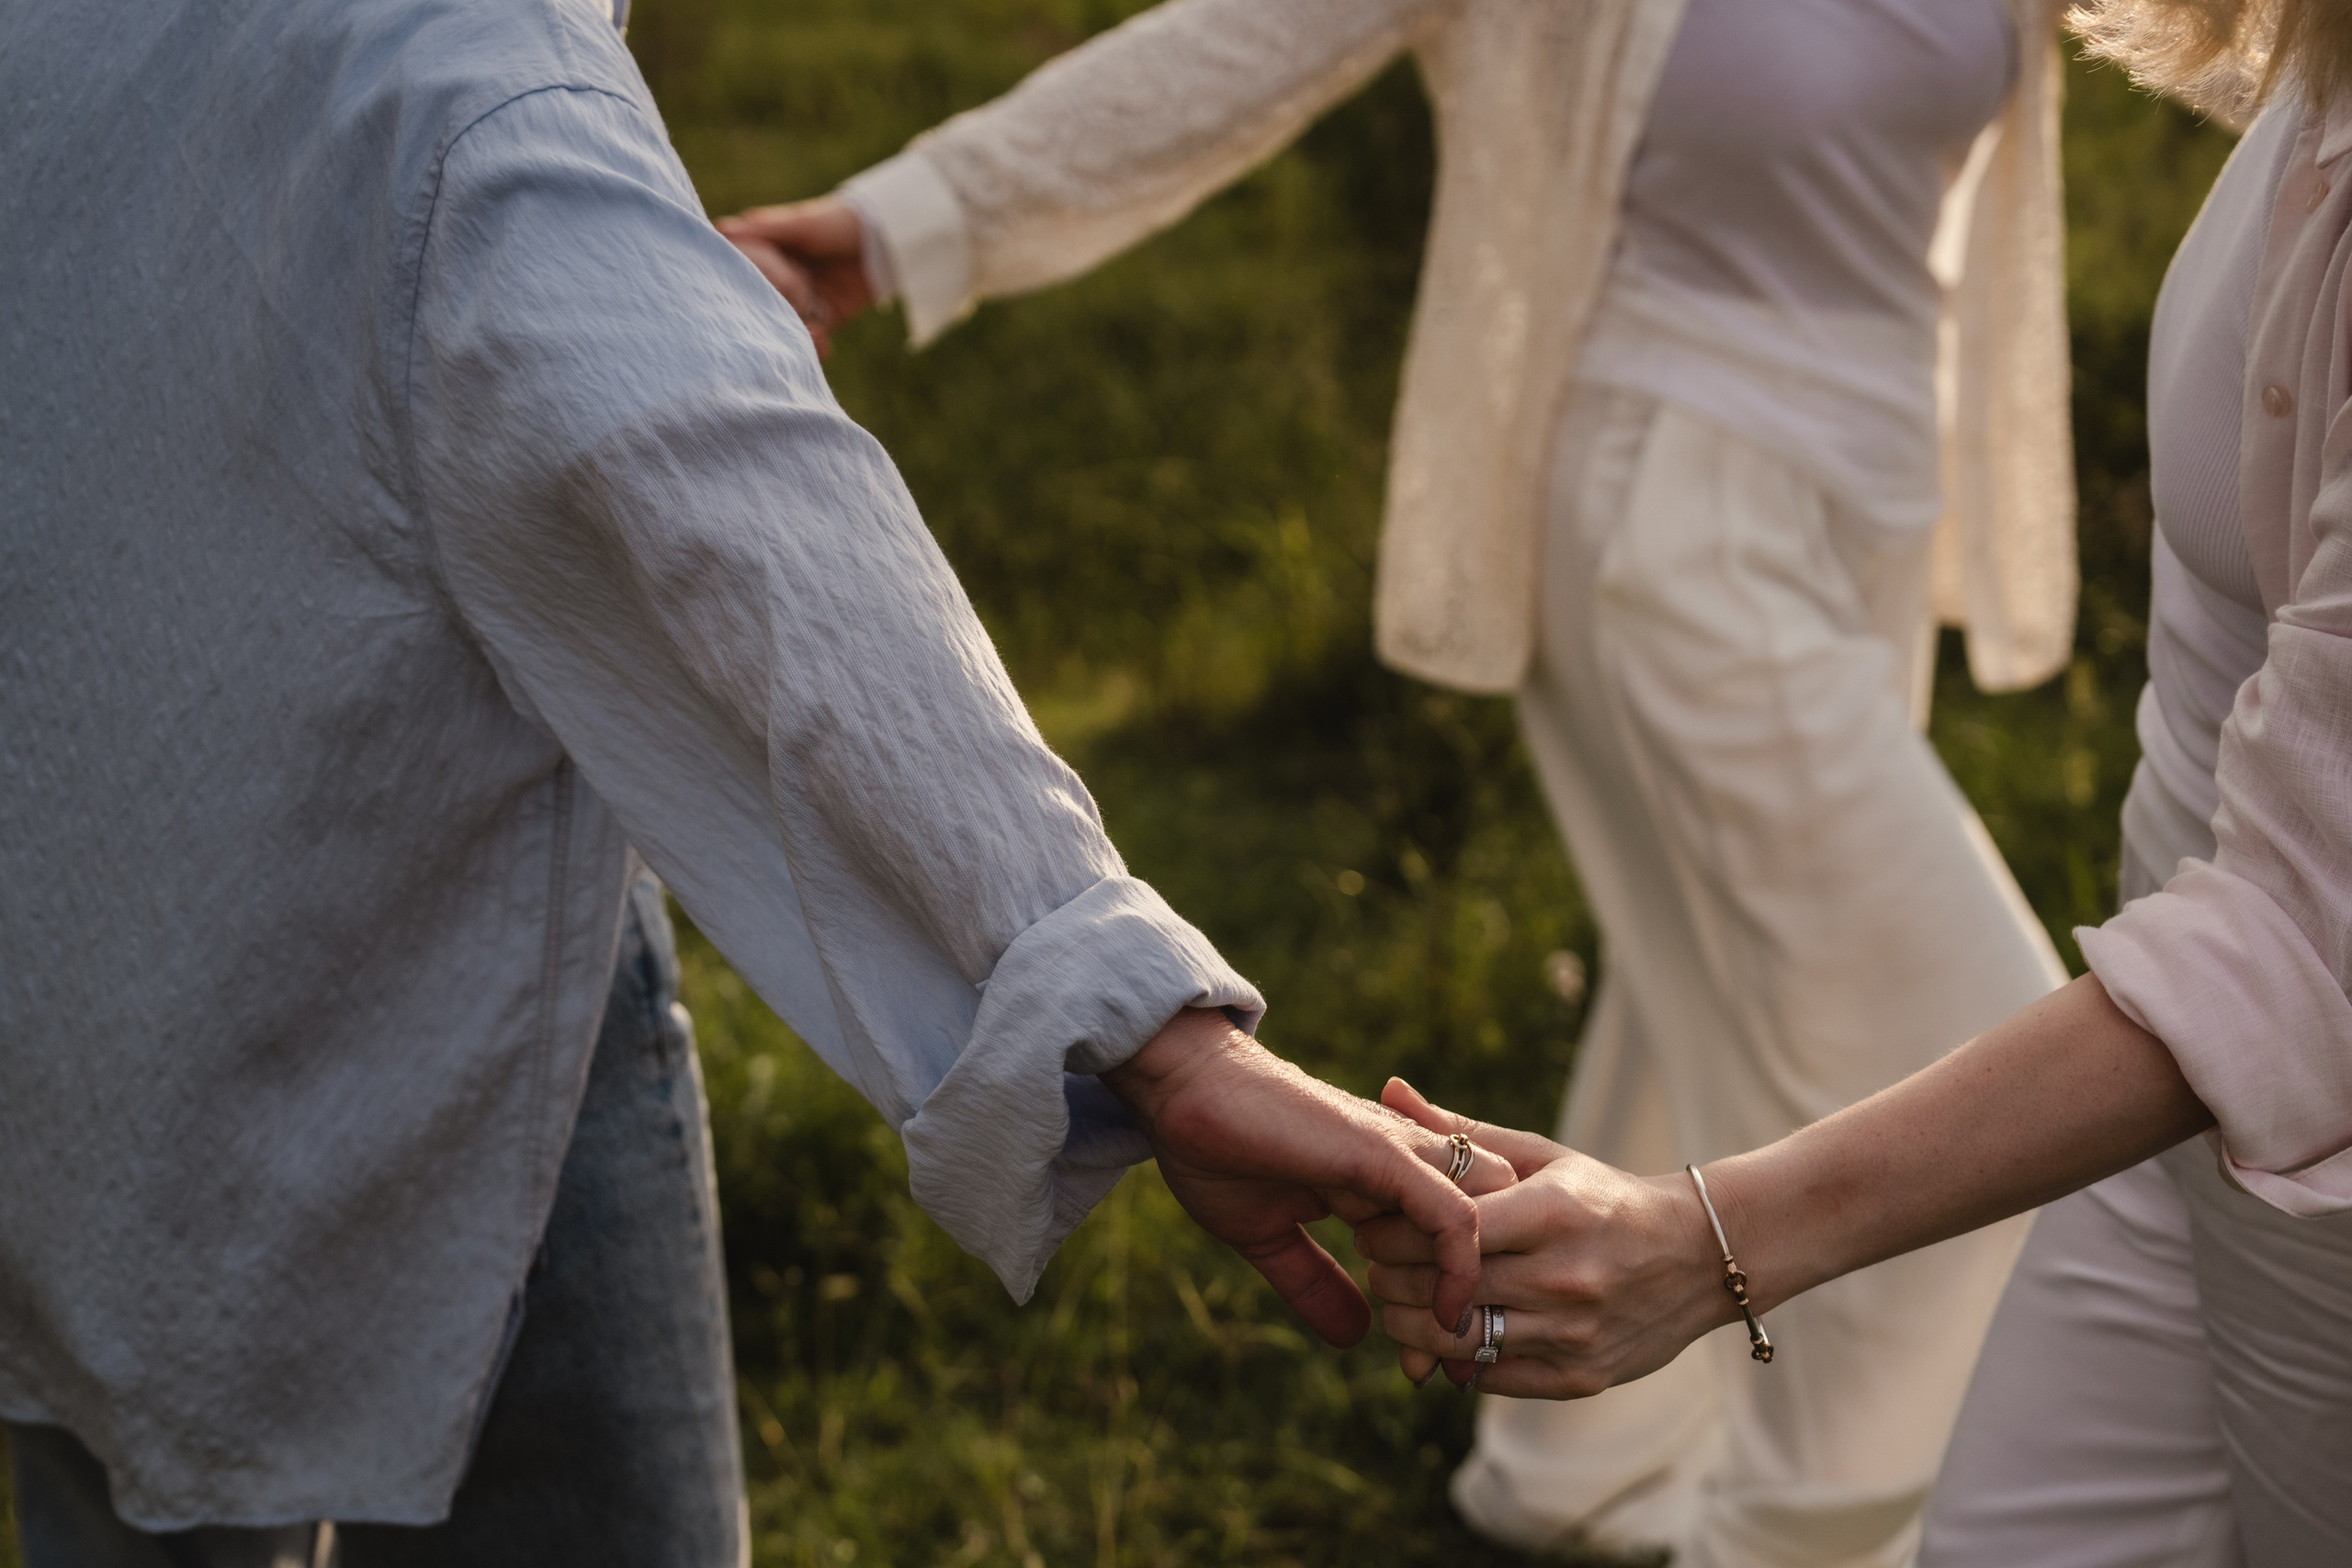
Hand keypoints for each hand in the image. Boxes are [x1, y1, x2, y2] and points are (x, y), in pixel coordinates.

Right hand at [715, 197, 872, 355]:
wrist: (887, 240)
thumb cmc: (838, 221)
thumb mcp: (800, 224)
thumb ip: (764, 229)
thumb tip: (721, 230)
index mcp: (762, 251)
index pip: (736, 271)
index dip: (739, 283)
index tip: (751, 289)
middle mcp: (774, 279)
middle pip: (758, 306)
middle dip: (770, 316)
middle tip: (789, 310)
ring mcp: (797, 301)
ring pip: (782, 326)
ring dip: (793, 334)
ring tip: (812, 330)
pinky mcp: (821, 319)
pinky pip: (810, 340)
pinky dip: (814, 346)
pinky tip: (824, 340)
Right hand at [1102, 1009, 1515, 1348]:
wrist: (1180, 1084)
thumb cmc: (1214, 1147)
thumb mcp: (1270, 1234)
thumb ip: (1314, 1281)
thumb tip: (1356, 1337)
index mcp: (1384, 1177)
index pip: (1452, 1239)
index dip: (1451, 1303)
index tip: (1433, 1367)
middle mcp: (1407, 1160)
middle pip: (1496, 1223)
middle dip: (1485, 1298)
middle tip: (1456, 1367)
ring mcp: (1400, 1154)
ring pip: (1491, 1216)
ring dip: (1478, 1287)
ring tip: (1450, 1347)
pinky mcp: (1383, 1155)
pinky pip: (1454, 1213)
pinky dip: (1459, 1266)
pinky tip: (1445, 1312)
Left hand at [1355, 1079, 1733, 1394]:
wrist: (1700, 1257)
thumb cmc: (1603, 1197)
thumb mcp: (1541, 1155)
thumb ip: (1460, 1133)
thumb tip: (1389, 1090)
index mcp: (1554, 1212)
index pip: (1448, 1229)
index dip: (1394, 1229)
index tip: (1370, 1222)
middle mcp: (1566, 1276)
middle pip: (1445, 1287)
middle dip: (1390, 1276)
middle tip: (1373, 1263)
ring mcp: (1575, 1332)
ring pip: (1459, 1341)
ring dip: (1410, 1325)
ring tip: (1397, 1301)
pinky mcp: (1582, 1377)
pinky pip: (1491, 1378)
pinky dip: (1454, 1361)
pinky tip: (1440, 1334)